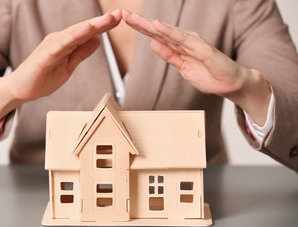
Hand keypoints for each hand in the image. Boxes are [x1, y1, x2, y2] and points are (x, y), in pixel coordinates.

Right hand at [0, 10, 121, 125]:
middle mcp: (59, 40)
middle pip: (85, 29)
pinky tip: (89, 29)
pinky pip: (64, 43)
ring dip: (93, 25)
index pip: (88, 34)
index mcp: (66, 44)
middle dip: (103, 22)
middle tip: (120, 14)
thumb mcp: (68, 67)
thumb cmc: (42, 78)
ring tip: (110, 18)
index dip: (103, 26)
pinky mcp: (46, 54)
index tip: (119, 20)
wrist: (20, 90)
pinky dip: (77, 35)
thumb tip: (97, 41)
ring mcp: (52, 45)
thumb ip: (81, 53)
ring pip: (76, 33)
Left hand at [122, 10, 270, 125]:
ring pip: (167, 32)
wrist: (230, 84)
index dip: (141, 28)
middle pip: (158, 30)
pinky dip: (169, 32)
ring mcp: (193, 43)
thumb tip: (153, 44)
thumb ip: (169, 55)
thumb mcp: (182, 67)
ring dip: (150, 24)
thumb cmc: (209, 75)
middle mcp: (184, 41)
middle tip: (123, 14)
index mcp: (179, 46)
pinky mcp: (201, 48)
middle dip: (140, 22)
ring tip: (134, 18)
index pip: (156, 35)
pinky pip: (182, 40)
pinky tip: (157, 26)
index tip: (126, 21)